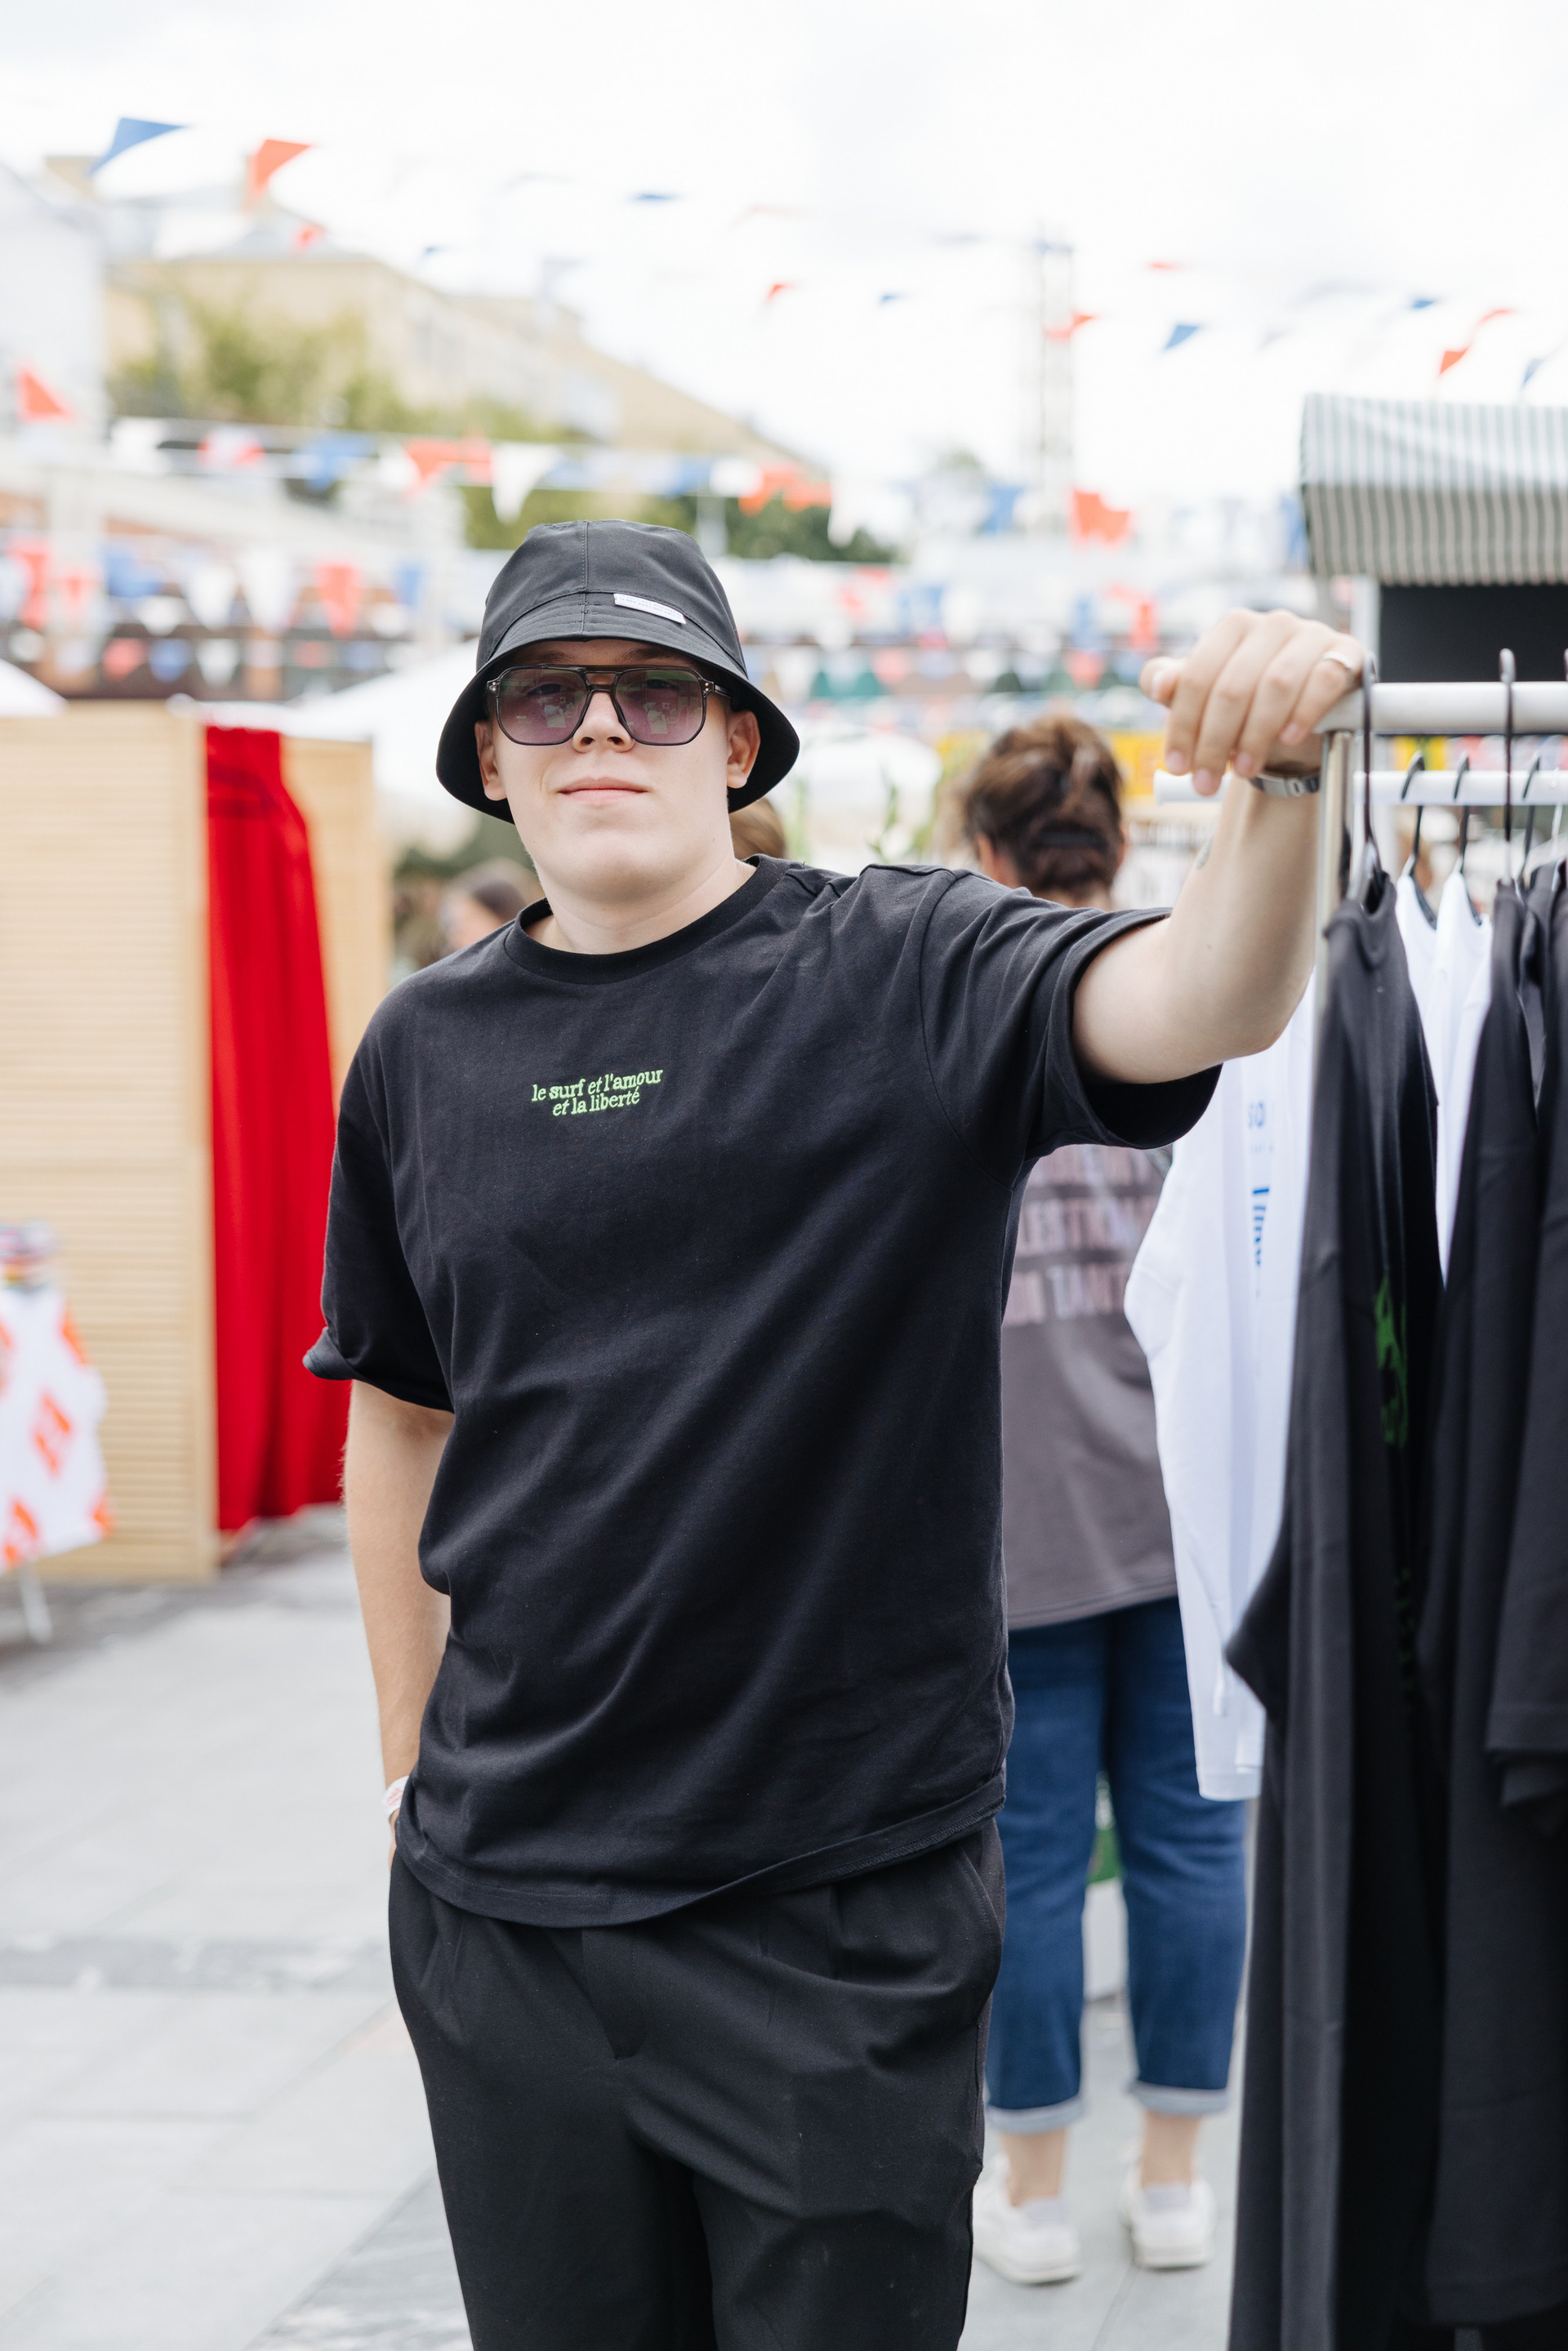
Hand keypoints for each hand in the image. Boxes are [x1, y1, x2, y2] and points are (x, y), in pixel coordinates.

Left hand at [1140, 610, 1362, 797]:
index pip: (1198, 676)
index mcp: (1232, 628)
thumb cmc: (1250, 707)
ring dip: (1256, 734)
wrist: (1304, 720)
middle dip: (1215, 741)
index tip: (1177, 766)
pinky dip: (1304, 711)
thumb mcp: (1208, 699)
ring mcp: (1311, 635)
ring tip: (1244, 770)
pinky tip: (1288, 738)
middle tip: (1205, 782)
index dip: (1183, 725)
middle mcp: (1271, 625)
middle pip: (1233, 686)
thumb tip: (1159, 683)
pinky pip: (1324, 680)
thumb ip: (1177, 688)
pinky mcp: (1345, 654)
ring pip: (1276, 684)